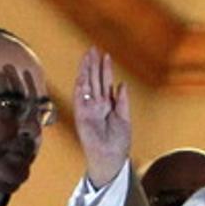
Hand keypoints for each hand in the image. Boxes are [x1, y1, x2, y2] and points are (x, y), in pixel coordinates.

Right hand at [74, 47, 130, 188]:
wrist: (111, 157)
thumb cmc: (118, 142)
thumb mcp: (124, 118)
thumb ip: (123, 101)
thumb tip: (121, 84)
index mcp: (108, 105)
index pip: (105, 83)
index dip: (105, 69)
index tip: (105, 55)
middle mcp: (97, 104)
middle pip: (94, 80)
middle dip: (94, 64)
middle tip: (93, 49)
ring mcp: (88, 108)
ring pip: (86, 85)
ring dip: (86, 71)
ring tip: (88, 56)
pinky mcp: (82, 115)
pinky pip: (80, 97)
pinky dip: (81, 85)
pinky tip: (82, 73)